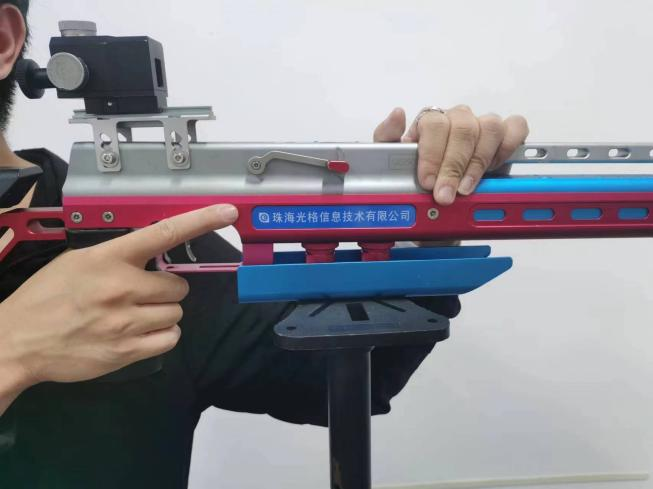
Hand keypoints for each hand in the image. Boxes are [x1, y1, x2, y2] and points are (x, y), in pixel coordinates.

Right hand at [0, 204, 237, 388]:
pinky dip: (162, 335)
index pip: (163, 233)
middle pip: (178, 286)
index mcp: (109, 258)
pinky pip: (170, 338)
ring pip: (176, 313)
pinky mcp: (127, 351)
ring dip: (162, 313)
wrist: (18, 341)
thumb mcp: (78, 261)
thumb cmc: (47, 297)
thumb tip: (154, 255)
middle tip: (143, 294)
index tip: (227, 212)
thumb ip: (118, 256)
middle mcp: (122, 288)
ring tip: (135, 315)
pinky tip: (141, 332)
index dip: (200, 220)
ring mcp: (126, 322)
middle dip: (166, 289)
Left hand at [373, 106, 528, 204]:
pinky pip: (515, 128)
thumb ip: (387, 137)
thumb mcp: (390, 159)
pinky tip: (494, 167)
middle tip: (446, 195)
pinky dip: (508, 147)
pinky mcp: (505, 135)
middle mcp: (458, 119)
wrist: (435, 197)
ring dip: (478, 162)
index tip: (428, 181)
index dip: (432, 154)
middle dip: (453, 166)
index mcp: (430, 121)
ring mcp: (482, 126)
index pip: (433, 124)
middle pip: (462, 128)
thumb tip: (397, 113)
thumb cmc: (414, 174)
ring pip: (489, 128)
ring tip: (466, 188)